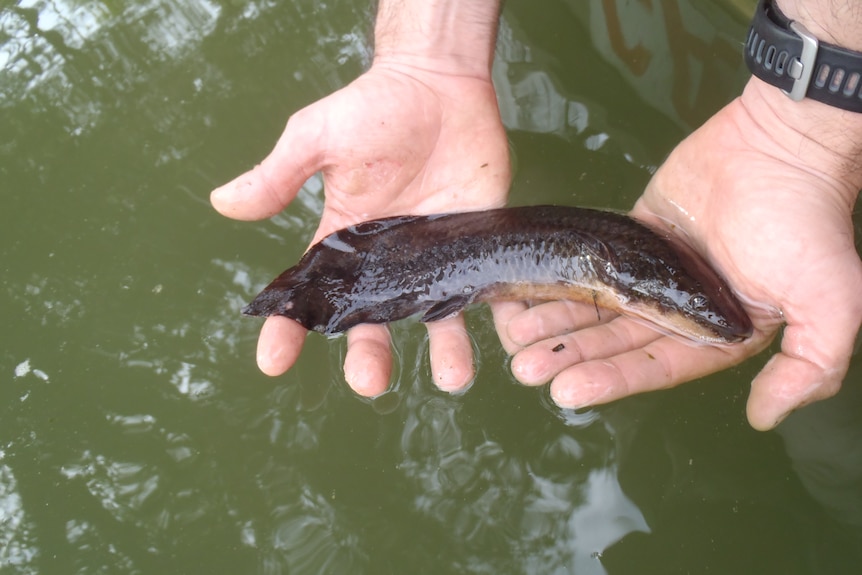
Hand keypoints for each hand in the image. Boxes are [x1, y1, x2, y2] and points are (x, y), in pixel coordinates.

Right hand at [211, 62, 509, 395]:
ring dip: (444, 350)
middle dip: (369, 355)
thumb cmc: (373, 108)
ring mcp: (436, 258)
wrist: (438, 84)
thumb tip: (221, 204)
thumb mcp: (317, 137)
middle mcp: (388, 263)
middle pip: (374, 321)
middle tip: (369, 381)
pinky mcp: (478, 245)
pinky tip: (510, 342)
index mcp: (344, 242)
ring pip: (436, 316)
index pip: (310, 295)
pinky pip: (491, 288)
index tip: (273, 362)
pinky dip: (502, 317)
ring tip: (452, 377)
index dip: (288, 331)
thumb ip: (279, 175)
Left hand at [496, 78, 861, 429]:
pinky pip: (590, 264)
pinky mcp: (634, 236)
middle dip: (571, 356)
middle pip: (616, 340)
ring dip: (556, 322)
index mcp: (721, 332)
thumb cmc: (808, 220)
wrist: (782, 140)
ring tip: (514, 337)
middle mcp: (683, 309)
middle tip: (525, 368)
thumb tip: (765, 418)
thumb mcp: (832, 301)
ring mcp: (654, 272)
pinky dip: (560, 279)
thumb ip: (810, 366)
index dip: (611, 379)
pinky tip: (526, 294)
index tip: (564, 389)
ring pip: (596, 306)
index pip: (656, 365)